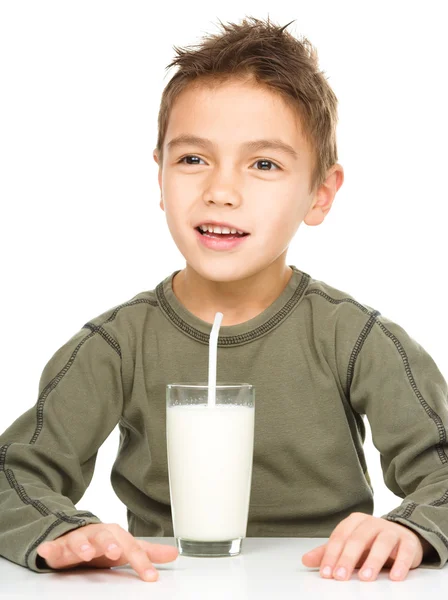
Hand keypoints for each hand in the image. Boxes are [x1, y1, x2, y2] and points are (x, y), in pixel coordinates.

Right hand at [36, 523, 178, 581]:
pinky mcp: (59, 547)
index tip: (151, 576)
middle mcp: (97, 535)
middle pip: (104, 537)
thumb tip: (174, 553)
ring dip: (83, 546)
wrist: (75, 533)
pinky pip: (53, 547)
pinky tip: (47, 550)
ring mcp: (78, 540)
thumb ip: (147, 552)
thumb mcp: (125, 547)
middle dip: (110, 544)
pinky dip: (50, 548)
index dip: (141, 561)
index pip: (131, 548)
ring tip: (86, 553)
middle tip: (116, 552)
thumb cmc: (103, 543)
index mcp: (115, 536)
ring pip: (80, 541)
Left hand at [301, 512, 428, 581]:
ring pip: (382, 543)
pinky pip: (405, 551)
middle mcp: (372, 523)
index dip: (332, 555)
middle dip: (348, 559)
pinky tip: (395, 577)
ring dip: (373, 560)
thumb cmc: (370, 543)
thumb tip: (305, 560)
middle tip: (340, 577)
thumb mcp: (348, 547)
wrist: (401, 535)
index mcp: (354, 522)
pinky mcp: (408, 542)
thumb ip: (328, 553)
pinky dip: (400, 564)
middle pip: (358, 539)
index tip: (326, 573)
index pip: (340, 537)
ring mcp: (391, 531)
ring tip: (365, 578)